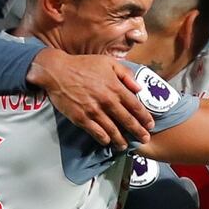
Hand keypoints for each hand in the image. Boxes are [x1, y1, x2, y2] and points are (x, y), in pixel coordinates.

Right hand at [27, 48, 153, 148]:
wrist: (57, 71)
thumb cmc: (83, 64)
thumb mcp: (108, 62)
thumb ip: (126, 74)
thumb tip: (138, 88)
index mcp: (115, 87)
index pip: (135, 106)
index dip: (144, 117)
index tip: (150, 125)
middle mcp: (107, 101)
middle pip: (127, 120)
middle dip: (138, 131)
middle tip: (145, 139)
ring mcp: (94, 111)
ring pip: (112, 130)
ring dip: (121, 140)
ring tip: (126, 145)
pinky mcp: (81, 118)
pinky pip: (96, 132)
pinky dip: (104, 139)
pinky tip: (108, 142)